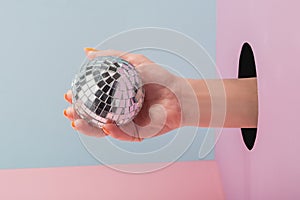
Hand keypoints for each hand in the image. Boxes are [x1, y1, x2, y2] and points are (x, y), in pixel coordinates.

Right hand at [63, 48, 183, 141]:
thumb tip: (86, 52)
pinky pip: (123, 135)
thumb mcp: (134, 62)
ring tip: (77, 122)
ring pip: (104, 128)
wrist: (180, 94)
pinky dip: (114, 131)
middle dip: (79, 115)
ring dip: (89, 128)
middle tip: (69, 111)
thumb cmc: (160, 78)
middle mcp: (120, 111)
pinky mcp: (138, 134)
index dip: (79, 98)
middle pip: (94, 116)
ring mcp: (128, 123)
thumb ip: (112, 57)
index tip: (68, 94)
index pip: (93, 100)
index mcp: (117, 97)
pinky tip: (106, 126)